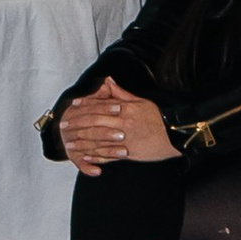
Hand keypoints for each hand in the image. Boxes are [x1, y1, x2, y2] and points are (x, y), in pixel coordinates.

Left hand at [58, 78, 175, 169]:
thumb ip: (122, 94)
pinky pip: (108, 155)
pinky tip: (85, 157)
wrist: (176, 135)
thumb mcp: (142, 102)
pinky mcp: (129, 153)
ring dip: (81, 142)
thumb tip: (108, 82)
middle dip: (77, 124)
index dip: (85, 105)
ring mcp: (125, 139)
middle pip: (95, 122)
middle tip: (64, 126)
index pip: (101, 105)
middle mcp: (123, 123)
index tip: (72, 106)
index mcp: (126, 109)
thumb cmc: (160, 118)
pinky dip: (95, 157)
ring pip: (98, 140)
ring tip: (69, 144)